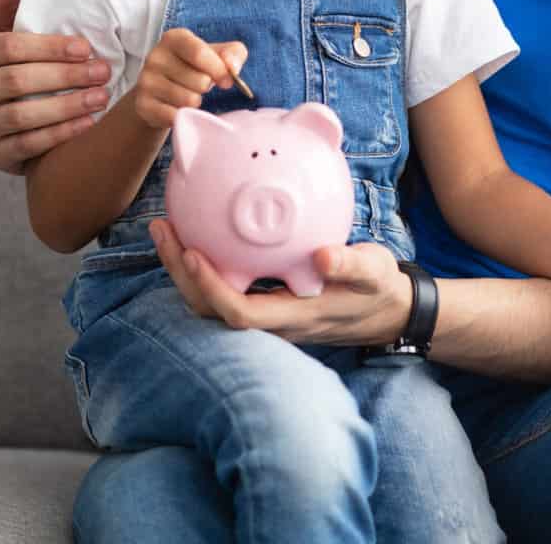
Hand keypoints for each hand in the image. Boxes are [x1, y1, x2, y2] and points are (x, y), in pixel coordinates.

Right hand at [0, 0, 112, 174]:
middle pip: (15, 81)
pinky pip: (28, 145)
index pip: (6, 47)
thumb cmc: (19, 67)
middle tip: (103, 71)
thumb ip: (7, 2)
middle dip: (64, 75)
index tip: (86, 47)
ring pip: (21, 115)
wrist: (16, 122)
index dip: (48, 47)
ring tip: (101, 97)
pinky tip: (89, 123)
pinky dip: (61, 133)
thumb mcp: (12, 35)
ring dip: (66, 105)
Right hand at [131, 29, 247, 130]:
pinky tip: (177, 108)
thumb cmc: (195, 68)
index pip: (199, 52)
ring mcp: (145, 81)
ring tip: (187, 95)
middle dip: (206, 87)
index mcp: (174, 38)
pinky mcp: (142, 105)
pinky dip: (184, 117)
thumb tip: (232, 68)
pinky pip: (175, 117)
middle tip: (198, 85)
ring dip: (196, 102)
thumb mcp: (217, 54)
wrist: (161, 92)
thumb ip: (234, 53)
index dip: (219, 70)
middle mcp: (155, 56)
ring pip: (189, 100)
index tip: (227, 81)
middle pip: (199, 81)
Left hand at [148, 218, 411, 348]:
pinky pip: (224, 288)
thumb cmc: (379, 288)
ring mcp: (266, 316)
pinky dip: (203, 265)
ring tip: (167, 227)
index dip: (210, 288)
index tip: (192, 252)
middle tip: (163, 228)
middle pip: (210, 310)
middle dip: (180, 274)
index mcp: (294, 316)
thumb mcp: (375, 272)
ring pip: (211, 302)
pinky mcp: (265, 303)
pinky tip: (197, 231)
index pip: (240, 313)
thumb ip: (352, 265)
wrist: (388, 310)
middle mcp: (272, 323)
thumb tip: (324, 258)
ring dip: (183, 269)